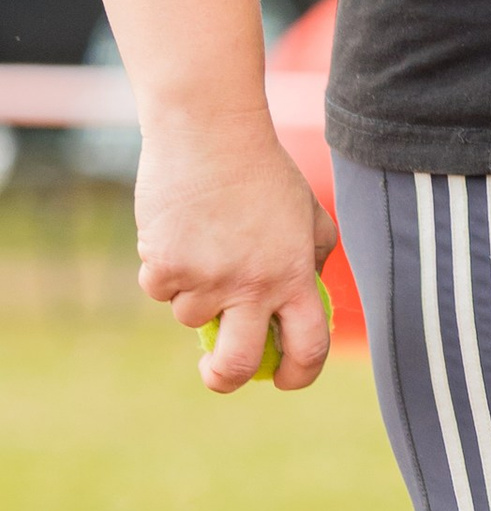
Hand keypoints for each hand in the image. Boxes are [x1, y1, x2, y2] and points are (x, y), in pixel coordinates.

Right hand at [135, 114, 337, 393]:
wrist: (210, 131)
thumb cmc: (262, 171)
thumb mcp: (307, 215)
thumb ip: (311, 260)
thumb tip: (303, 301)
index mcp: (296, 276)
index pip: (308, 348)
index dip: (299, 374)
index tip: (284, 379)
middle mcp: (253, 286)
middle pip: (240, 363)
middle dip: (225, 378)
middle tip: (217, 371)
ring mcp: (207, 279)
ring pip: (191, 317)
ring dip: (192, 291)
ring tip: (203, 241)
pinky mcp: (166, 266)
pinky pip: (159, 288)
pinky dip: (164, 268)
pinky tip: (178, 229)